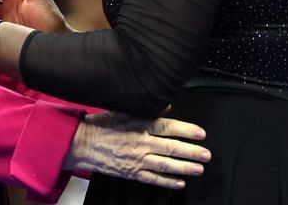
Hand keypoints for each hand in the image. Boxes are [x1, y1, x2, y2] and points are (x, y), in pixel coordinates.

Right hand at [65, 111, 210, 189]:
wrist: (81, 144)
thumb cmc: (101, 126)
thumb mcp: (121, 111)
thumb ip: (145, 109)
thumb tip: (166, 104)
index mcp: (138, 125)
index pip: (167, 127)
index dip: (186, 130)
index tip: (200, 133)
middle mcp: (139, 143)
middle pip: (170, 148)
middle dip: (191, 152)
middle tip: (206, 154)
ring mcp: (136, 159)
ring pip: (164, 165)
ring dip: (184, 167)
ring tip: (199, 169)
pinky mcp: (131, 172)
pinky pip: (152, 179)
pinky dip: (167, 181)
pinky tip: (179, 182)